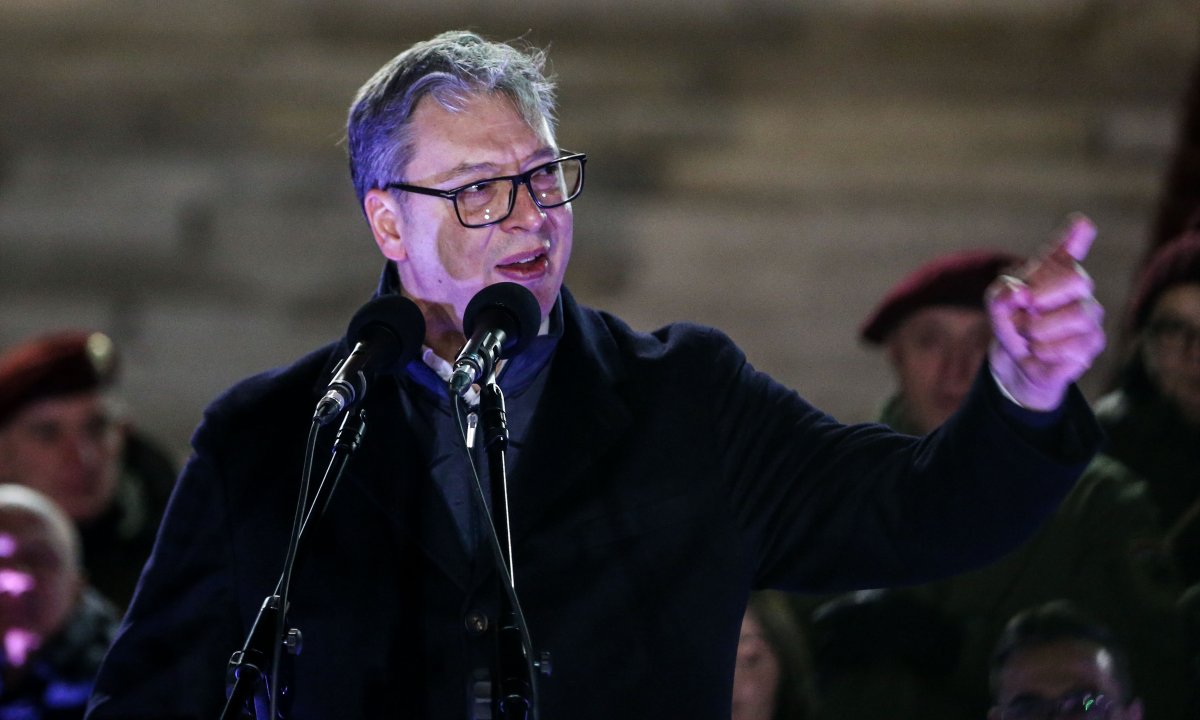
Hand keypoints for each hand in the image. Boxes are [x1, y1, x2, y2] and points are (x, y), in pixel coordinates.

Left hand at [986, 214, 1105, 410]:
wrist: (1017, 363)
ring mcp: (1090, 313)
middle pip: (1078, 279)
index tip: (1081, 223)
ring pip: (1077, 314)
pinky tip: (1040, 350)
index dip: (1074, 236)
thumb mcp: (996, 308)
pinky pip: (1073, 344)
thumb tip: (1020, 293)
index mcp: (1052, 270)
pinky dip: (1045, 350)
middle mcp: (1077, 286)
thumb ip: (1000, 296)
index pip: (1067, 248)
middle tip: (1025, 312)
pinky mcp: (1093, 342)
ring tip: (1029, 335)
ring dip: (1041, 328)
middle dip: (1044, 297)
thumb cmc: (1012, 324)